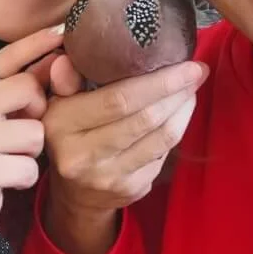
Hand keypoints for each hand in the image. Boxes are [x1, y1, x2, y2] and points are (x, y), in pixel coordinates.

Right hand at [0, 26, 63, 233]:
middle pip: (28, 89)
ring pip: (35, 132)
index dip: (36, 43)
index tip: (61, 29)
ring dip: (33, 150)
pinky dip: (26, 175)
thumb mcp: (0, 113)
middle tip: (19, 129)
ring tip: (10, 156)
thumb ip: (26, 85)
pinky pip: (30, 166)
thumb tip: (60, 57)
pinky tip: (6, 178)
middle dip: (37, 112)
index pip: (7, 57)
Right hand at [41, 55, 208, 253]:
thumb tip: (65, 60)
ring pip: (161, 138)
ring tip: (192, 87)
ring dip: (183, 109)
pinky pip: (164, 153)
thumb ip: (65, 80)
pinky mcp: (131, 189)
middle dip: (177, 91)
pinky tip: (180, 111)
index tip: (186, 63)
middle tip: (197, 71)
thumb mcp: (56, 102)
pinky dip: (177, 128)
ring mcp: (109, 177)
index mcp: (62, 125)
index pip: (118, 100)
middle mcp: (84, 156)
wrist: (74, 192)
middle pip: (145, 118)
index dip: (158, 81)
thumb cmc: (68, 132)